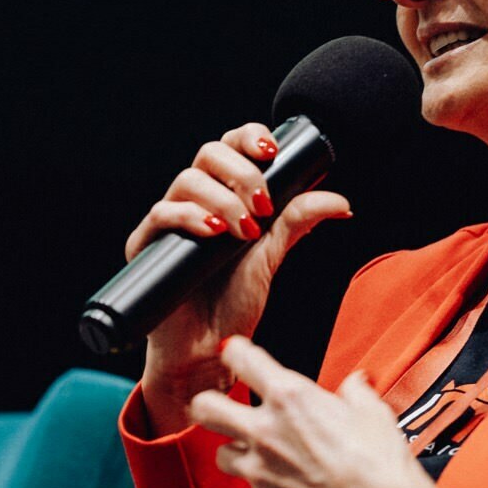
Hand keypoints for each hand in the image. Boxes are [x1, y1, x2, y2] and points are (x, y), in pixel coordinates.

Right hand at [127, 122, 350, 432]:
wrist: (205, 350)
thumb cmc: (234, 302)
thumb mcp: (272, 257)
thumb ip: (299, 222)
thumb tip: (340, 202)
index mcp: (224, 193)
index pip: (232, 145)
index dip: (249, 136)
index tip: (272, 151)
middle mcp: (196, 200)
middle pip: (209, 153)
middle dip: (241, 172)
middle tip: (263, 206)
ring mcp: (170, 220)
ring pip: (187, 180)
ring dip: (221, 198)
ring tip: (243, 230)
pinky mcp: (146, 243)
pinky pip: (161, 213)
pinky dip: (189, 216)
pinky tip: (213, 231)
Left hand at [189, 336, 443, 487]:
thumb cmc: (379, 461)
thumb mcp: (371, 410)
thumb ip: (353, 390)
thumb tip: (354, 383)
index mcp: (289, 396)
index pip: (239, 358)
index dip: (235, 351)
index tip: (236, 354)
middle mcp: (264, 430)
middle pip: (204, 407)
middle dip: (209, 402)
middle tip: (222, 405)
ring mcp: (258, 469)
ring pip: (222, 453)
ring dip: (237, 449)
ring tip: (261, 453)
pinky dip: (265, 485)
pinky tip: (289, 486)